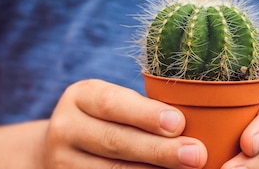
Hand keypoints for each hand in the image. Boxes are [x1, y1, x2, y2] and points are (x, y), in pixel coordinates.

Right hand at [43, 79, 207, 168]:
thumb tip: (190, 126)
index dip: (145, 114)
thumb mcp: (117, 104)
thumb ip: (146, 111)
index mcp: (80, 97)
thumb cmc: (110, 120)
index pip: (111, 104)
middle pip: (115, 141)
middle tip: (196, 154)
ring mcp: (63, 161)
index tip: (179, 123)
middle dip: (159, 150)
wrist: (66, 147)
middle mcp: (65, 128)